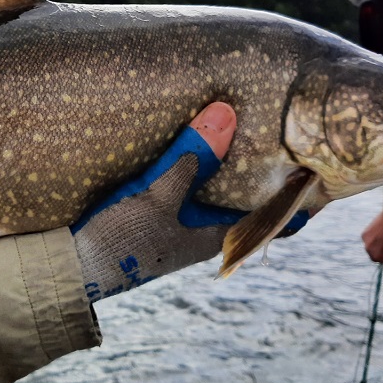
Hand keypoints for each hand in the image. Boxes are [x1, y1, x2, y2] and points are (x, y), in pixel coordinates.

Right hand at [70, 103, 308, 301]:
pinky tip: (192, 140)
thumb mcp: (157, 195)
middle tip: (286, 123)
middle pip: (247, 195)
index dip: (298, 182)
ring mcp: (178, 224)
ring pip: (217, 190)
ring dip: (229, 163)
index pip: (276, 209)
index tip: (318, 151)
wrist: (64, 270)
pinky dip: (197, 164)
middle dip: (264, 165)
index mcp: (216, 233)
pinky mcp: (152, 215)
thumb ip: (191, 155)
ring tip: (245, 121)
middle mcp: (204, 230)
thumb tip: (227, 112)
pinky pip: (187, 185)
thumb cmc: (117, 240)